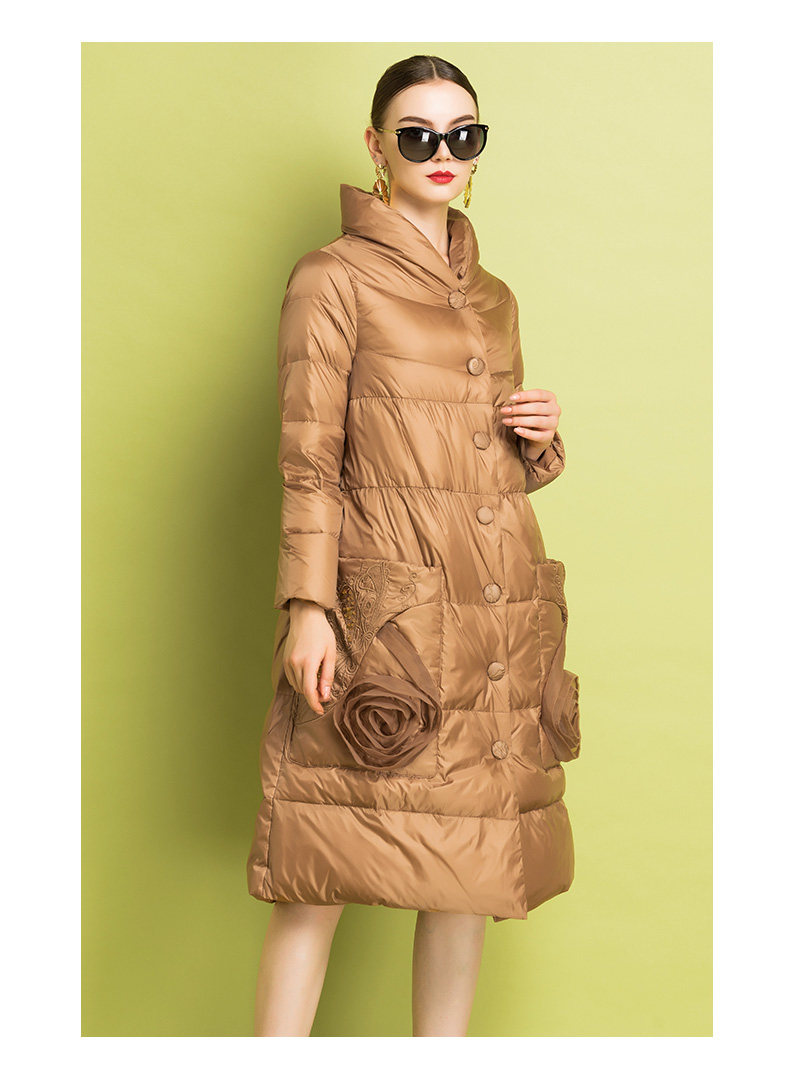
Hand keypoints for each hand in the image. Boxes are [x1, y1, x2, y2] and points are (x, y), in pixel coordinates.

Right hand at [283, 599, 336, 714]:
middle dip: (313, 695)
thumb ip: (327, 675)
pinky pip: (291, 678)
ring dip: (306, 688)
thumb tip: (325, 695)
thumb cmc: (322, 633)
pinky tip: (309, 674)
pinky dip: (300, 681)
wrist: (305, 616)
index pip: (309, 692)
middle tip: (325, 691)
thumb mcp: (330, 653)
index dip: (315, 704)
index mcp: (308, 663)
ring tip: (318, 680)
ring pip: (296, 685)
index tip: (321, 710)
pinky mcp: (285, 660)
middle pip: (302, 690)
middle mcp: (295, 664)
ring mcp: (288, 662)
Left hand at [499, 388, 560, 457]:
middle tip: (505, 411)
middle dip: (518, 409)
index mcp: (550, 397)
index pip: (538, 394)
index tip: (511, 398)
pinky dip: (526, 433)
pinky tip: (516, 430)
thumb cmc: (531, 414)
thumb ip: (522, 402)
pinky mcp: (549, 435)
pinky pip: (538, 435)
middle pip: (537, 408)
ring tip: (506, 421)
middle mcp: (555, 409)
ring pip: (537, 421)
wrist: (537, 432)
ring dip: (519, 420)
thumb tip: (511, 402)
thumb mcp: (528, 404)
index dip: (524, 395)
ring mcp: (554, 423)